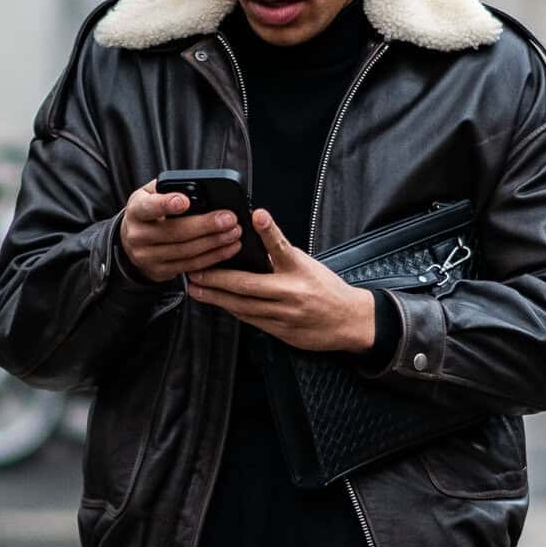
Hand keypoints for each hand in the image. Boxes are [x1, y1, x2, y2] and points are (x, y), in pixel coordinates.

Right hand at [119, 182, 243, 283]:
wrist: (131, 242)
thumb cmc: (149, 212)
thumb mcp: (150, 195)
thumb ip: (169, 188)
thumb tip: (199, 186)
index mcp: (136, 210)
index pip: (149, 206)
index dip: (166, 204)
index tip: (185, 201)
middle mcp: (138, 235)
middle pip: (175, 232)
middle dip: (206, 225)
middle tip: (229, 219)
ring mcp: (147, 256)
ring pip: (186, 251)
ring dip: (214, 243)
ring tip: (234, 233)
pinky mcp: (160, 271)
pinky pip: (190, 266)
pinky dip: (212, 257)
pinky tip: (227, 248)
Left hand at [184, 210, 376, 352]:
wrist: (349, 322)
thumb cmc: (327, 289)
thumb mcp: (308, 266)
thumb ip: (281, 257)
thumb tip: (252, 245)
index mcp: (301, 270)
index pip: (282, 247)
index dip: (269, 231)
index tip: (258, 216)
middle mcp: (292, 292)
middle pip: (248, 285)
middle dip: (218, 279)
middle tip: (196, 271)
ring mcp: (285, 314)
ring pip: (243, 306)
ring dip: (216, 297)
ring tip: (197, 288)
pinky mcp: (281, 331)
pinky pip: (250, 319)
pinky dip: (232, 309)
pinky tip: (217, 302)